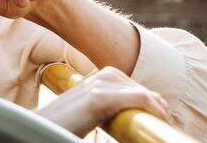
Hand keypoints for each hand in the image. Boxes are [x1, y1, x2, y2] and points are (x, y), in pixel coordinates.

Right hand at [36, 67, 171, 137]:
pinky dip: (153, 107)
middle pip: (138, 88)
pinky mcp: (99, 98)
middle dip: (155, 103)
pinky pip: (138, 98)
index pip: (131, 86)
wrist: (41, 129)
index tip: (160, 117)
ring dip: (156, 106)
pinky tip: (160, 118)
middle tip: (164, 121)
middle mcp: (98, 78)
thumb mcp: (86, 115)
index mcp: (95, 80)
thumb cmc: (62, 126)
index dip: (149, 100)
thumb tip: (124, 116)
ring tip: (164, 120)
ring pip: (141, 93)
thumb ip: (102, 110)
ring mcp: (98, 86)